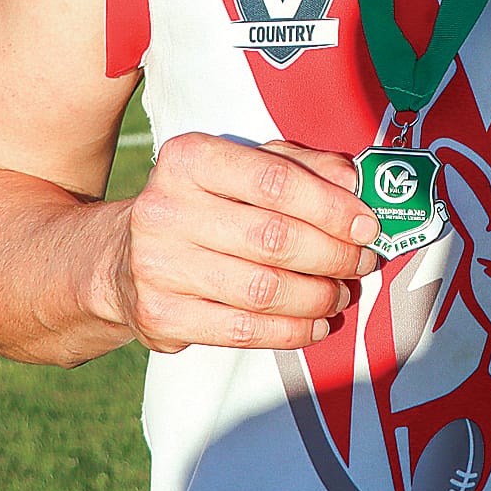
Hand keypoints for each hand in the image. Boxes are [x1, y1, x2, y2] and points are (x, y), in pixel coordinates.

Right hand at [106, 133, 379, 353]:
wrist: (123, 256)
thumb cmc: (205, 204)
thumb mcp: (244, 167)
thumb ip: (300, 166)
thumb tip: (353, 183)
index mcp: (189, 158)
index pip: (275, 180)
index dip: (331, 206)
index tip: (367, 224)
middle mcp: (164, 208)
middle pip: (274, 238)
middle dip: (333, 255)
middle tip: (362, 262)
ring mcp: (157, 264)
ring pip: (263, 289)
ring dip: (318, 296)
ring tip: (341, 293)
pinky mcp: (159, 314)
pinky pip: (242, 329)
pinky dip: (291, 331)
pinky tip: (315, 324)